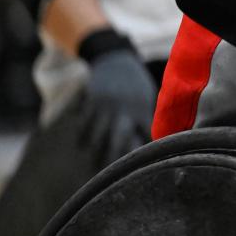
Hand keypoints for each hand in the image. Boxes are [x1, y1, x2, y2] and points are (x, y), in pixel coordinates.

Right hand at [81, 47, 157, 166]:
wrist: (115, 59)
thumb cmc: (135, 86)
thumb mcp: (145, 100)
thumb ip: (145, 122)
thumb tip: (153, 147)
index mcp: (139, 109)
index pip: (142, 136)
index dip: (140, 153)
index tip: (140, 170)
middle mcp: (122, 108)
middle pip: (115, 139)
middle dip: (112, 158)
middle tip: (110, 177)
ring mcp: (103, 104)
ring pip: (94, 134)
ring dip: (93, 149)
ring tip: (94, 164)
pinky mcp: (89, 101)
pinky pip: (82, 123)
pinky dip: (82, 135)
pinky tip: (83, 144)